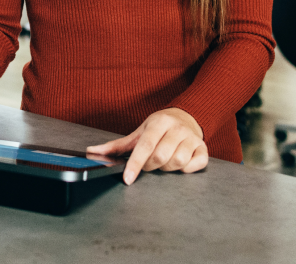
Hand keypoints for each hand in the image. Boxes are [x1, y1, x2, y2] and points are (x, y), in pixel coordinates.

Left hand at [86, 108, 207, 184]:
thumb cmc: (159, 127)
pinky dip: (187, 169)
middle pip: (161, 156)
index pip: (145, 145)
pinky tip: (181, 164)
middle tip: (149, 163)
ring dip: (167, 168)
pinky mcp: (203, 148)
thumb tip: (92, 151)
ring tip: (164, 161)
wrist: (186, 117)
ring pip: (178, 162)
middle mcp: (177, 128)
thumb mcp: (139, 132)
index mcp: (159, 122)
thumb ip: (117, 145)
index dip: (135, 164)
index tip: (128, 179)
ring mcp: (192, 138)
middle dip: (151, 166)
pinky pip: (196, 164)